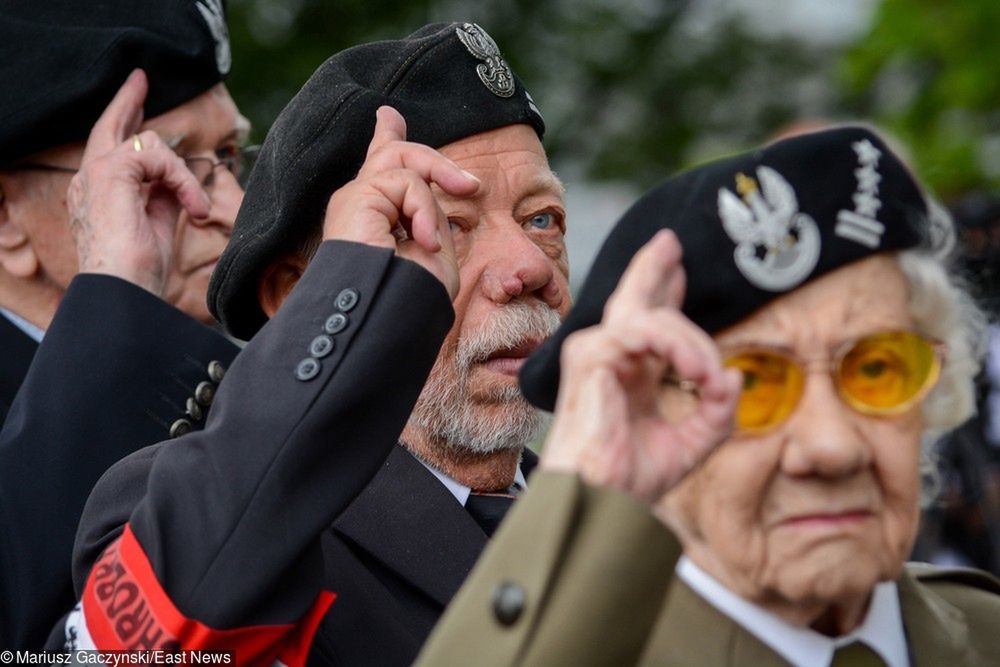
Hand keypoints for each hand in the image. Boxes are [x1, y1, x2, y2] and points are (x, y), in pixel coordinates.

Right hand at [67, 69, 210, 295]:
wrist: (123, 293)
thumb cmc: (138, 275)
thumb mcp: (156, 229)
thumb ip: (162, 200)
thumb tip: (176, 184)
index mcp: (98, 195)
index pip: (110, 149)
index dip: (124, 122)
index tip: (137, 99)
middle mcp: (88, 180)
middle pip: (111, 127)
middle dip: (129, 101)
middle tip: (140, 80)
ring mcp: (96, 174)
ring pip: (149, 144)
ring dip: (184, 175)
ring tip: (197, 210)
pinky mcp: (111, 172)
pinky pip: (158, 156)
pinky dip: (184, 180)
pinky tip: (194, 209)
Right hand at [322, 106, 479, 298]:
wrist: (388, 316)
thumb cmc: (412, 298)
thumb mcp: (433, 248)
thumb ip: (430, 211)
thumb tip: (440, 181)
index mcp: (375, 219)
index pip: (380, 169)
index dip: (385, 137)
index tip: (388, 117)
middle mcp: (359, 206)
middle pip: (395, 152)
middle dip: (435, 161)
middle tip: (470, 187)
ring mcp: (355, 199)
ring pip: (403, 160)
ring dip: (433, 198)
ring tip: (433, 241)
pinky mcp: (356, 198)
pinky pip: (405, 181)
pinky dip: (423, 210)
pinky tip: (421, 242)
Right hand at [540, 230, 742, 505]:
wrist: (601, 500)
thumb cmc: (632, 478)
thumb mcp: (692, 441)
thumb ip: (717, 409)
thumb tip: (735, 375)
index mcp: (627, 374)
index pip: (649, 323)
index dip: (664, 290)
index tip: (676, 265)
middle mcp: (608, 356)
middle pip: (634, 297)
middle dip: (654, 268)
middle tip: (670, 241)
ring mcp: (596, 352)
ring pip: (655, 319)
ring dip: (693, 345)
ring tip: (706, 375)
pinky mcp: (592, 355)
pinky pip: (644, 332)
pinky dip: (678, 348)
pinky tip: (697, 371)